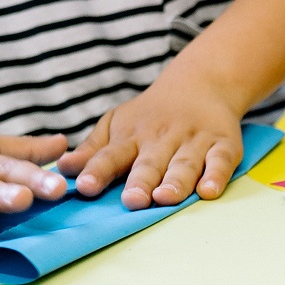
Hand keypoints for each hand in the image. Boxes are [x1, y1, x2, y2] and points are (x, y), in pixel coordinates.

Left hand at [56, 75, 243, 209]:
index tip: (85, 187)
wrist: (201, 83)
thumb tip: (62, 170)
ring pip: (184, 163)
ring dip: (176, 181)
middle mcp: (162, 139)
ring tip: (165, 198)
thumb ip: (93, 150)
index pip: (111, 155)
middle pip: (150, 163)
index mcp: (132, 137)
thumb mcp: (117, 125)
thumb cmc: (151, 115)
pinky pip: (221, 161)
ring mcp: (194, 141)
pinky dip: (216, 175)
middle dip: (141, 181)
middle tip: (132, 200)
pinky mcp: (223, 145)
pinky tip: (209, 191)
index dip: (98, 170)